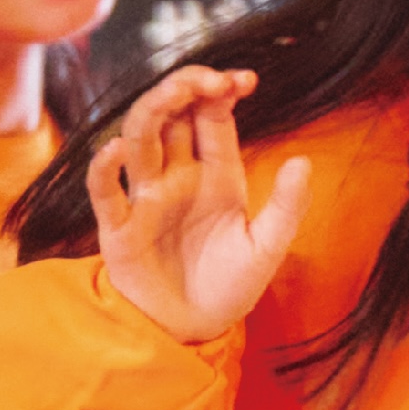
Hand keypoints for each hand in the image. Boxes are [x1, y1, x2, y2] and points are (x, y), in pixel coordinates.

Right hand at [86, 68, 310, 345]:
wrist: (194, 331)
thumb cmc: (230, 287)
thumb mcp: (267, 248)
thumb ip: (286, 207)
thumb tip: (303, 161)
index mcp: (216, 174)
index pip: (213, 117)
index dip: (222, 91)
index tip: (243, 79)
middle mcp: (178, 176)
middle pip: (172, 116)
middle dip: (186, 89)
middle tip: (208, 78)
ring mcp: (145, 198)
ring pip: (139, 138)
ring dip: (153, 110)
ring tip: (174, 92)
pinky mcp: (118, 227)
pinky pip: (105, 190)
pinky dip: (105, 168)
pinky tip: (117, 151)